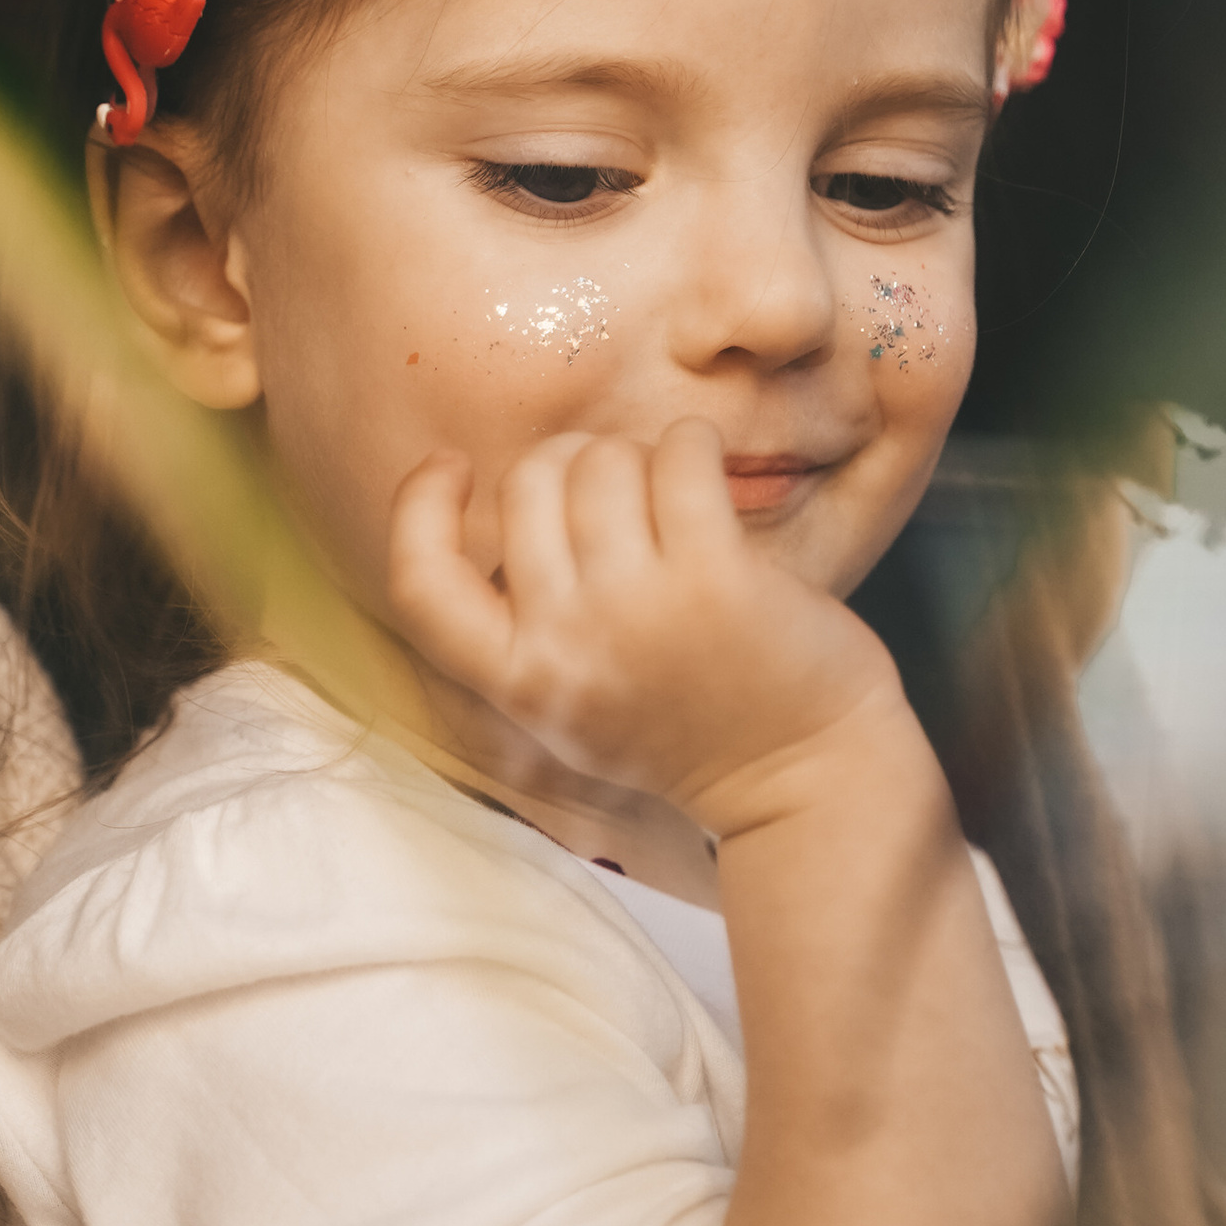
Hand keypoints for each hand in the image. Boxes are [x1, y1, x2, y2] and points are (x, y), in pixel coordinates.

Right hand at [387, 420, 910, 832]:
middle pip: (526, 484)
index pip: (419, 581)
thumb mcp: (574, 703)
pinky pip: (679, 456)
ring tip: (674, 492)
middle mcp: (565, 643)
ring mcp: (636, 608)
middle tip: (617, 489)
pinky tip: (707, 473)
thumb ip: (529, 625)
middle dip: (569, 462)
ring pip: (601, 461)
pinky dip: (692, 445)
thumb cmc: (693, 729)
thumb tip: (520, 497)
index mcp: (519, 680)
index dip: (418, 507)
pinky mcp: (713, 576)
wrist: (806, 781)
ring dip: (640, 455)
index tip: (452, 466)